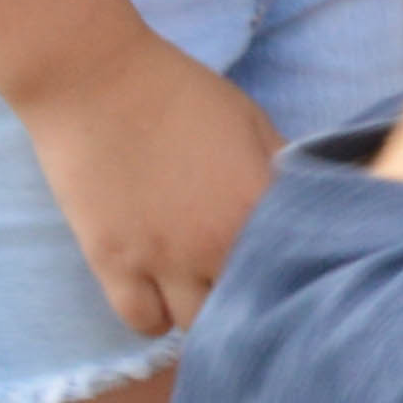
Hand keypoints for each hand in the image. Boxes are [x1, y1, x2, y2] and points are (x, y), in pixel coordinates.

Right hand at [21, 34, 282, 340]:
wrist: (93, 76)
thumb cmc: (176, 90)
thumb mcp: (251, 119)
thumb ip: (285, 169)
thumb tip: (309, 203)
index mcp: (257, 207)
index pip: (295, 271)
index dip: (291, 276)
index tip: (284, 274)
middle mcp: (217, 244)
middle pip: (249, 308)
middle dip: (249, 300)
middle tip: (237, 284)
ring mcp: (163, 259)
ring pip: (197, 326)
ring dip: (202, 313)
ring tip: (197, 289)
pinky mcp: (113, 263)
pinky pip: (142, 321)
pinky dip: (152, 316)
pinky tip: (157, 292)